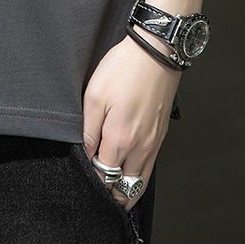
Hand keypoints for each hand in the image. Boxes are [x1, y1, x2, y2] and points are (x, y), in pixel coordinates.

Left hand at [81, 32, 181, 210]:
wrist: (156, 54)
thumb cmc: (124, 70)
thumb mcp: (94, 96)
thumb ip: (88, 131)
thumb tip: (85, 155)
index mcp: (120, 140)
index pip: (104, 176)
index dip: (92, 178)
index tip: (83, 172)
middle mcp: (140, 148)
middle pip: (124, 188)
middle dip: (109, 189)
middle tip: (96, 182)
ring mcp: (153, 144)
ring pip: (139, 182)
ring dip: (124, 188)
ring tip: (110, 184)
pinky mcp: (160, 136)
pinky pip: (148, 168)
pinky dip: (136, 175)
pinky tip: (126, 167)